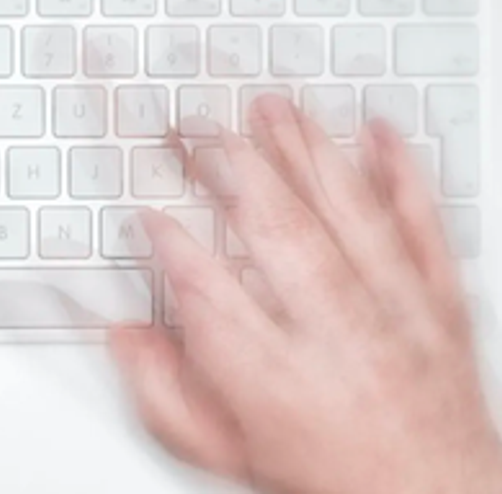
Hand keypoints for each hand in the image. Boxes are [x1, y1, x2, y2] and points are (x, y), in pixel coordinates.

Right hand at [111, 95, 501, 493]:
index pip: (206, 290)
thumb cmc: (326, 479)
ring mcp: (394, 313)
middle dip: (230, 165)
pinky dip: (402, 174)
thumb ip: (164, 396)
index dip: (168, 242)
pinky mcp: (439, 304)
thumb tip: (124, 337)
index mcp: (273, 379)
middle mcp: (336, 336)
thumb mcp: (224, 453)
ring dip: (303, 151)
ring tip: (268, 106)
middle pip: (276, 230)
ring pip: (345, 213)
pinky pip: (423, 227)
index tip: (148, 210)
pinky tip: (377, 132)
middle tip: (197, 123)